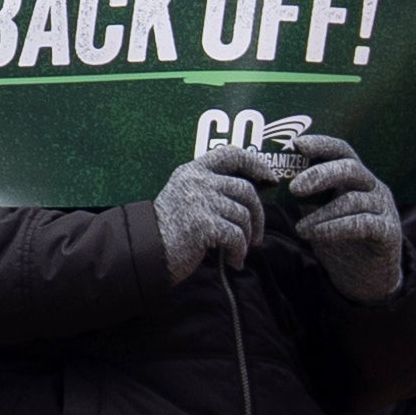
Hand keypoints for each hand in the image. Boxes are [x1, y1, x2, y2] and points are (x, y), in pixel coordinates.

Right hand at [153, 149, 269, 282]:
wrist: (146, 252)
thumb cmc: (170, 230)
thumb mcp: (185, 196)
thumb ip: (210, 188)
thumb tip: (252, 193)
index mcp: (192, 170)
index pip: (231, 154)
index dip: (255, 163)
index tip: (269, 178)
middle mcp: (197, 180)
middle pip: (245, 189)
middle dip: (258, 214)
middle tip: (257, 235)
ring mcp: (200, 201)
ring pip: (243, 215)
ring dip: (247, 237)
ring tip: (239, 251)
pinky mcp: (204, 224)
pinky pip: (236, 236)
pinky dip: (239, 252)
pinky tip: (234, 261)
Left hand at [284, 134, 404, 301]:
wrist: (367, 278)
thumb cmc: (340, 239)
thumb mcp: (318, 213)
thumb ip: (305, 196)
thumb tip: (273, 179)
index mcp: (356, 177)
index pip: (341, 151)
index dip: (321, 144)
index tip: (297, 144)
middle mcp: (373, 187)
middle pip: (349, 168)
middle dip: (319, 174)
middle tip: (294, 188)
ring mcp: (384, 208)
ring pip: (352, 200)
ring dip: (321, 213)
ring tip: (300, 228)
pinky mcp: (389, 231)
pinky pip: (362, 224)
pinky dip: (335, 228)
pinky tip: (316, 235)